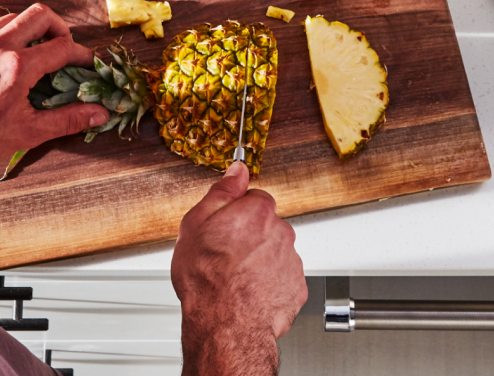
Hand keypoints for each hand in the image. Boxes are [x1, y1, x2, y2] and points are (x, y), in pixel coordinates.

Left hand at [0, 4, 110, 204]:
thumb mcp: (28, 132)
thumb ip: (68, 119)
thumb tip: (99, 113)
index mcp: (18, 66)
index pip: (63, 47)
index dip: (82, 55)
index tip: (86, 64)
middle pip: (40, 15)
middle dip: (58, 28)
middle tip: (62, 46)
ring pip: (11, 18)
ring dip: (29, 31)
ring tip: (33, 52)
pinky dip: (1, 41)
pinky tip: (1, 62)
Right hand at [172, 162, 306, 375]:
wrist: (225, 323)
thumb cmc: (208, 279)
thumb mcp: (196, 224)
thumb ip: (222, 192)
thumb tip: (237, 170)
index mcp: (258, 211)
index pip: (254, 199)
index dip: (235, 214)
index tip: (224, 227)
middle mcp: (282, 232)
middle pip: (266, 226)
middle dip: (249, 238)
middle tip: (225, 256)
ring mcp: (291, 261)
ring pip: (275, 253)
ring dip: (259, 262)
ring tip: (235, 279)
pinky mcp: (297, 287)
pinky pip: (282, 279)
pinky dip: (269, 284)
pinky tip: (248, 293)